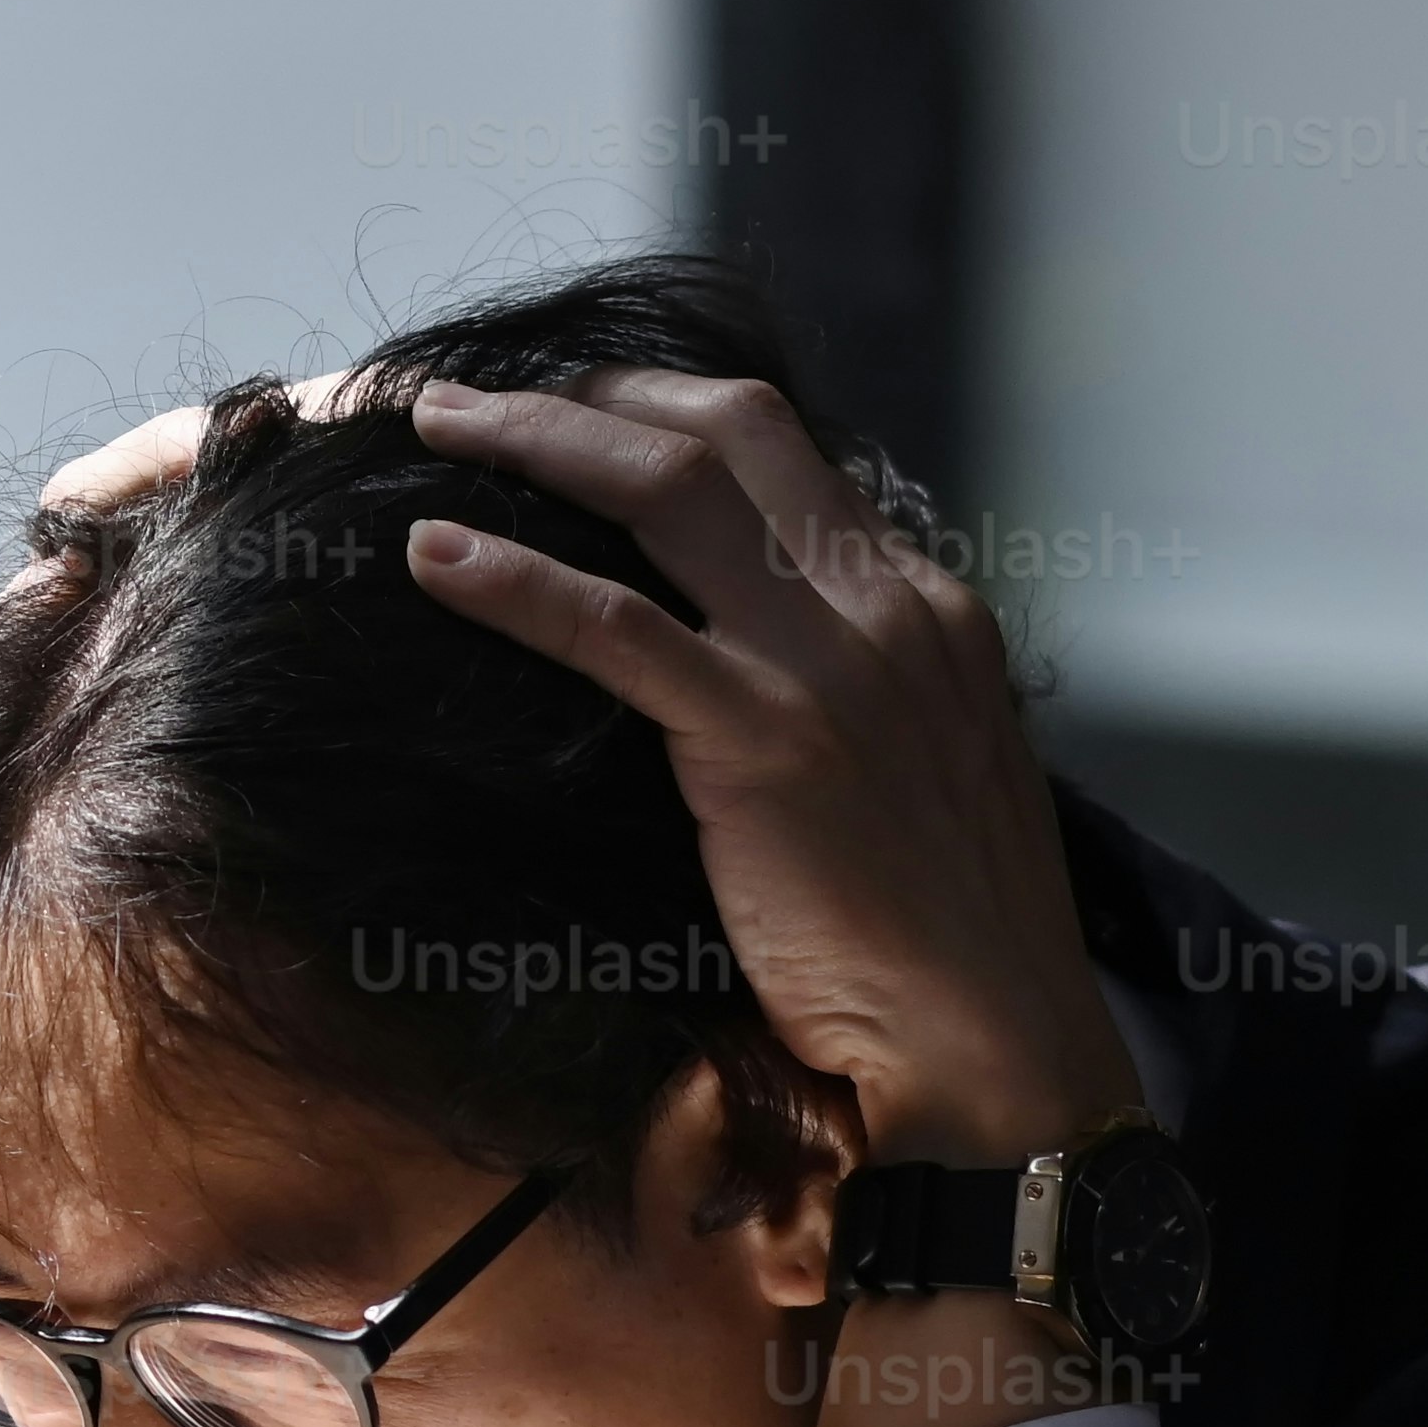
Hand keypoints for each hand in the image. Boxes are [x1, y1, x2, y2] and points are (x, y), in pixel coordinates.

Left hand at [395, 374, 1136, 1170]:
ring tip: (437, 427)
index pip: (788, 455)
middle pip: (725, 428)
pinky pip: (615, 627)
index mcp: (924, 605)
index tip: (577, 413)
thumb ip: (848, 689)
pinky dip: (514, 577)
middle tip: (481, 398)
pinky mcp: (763, 740)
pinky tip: (434, 556)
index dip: (667, 413)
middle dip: (591, 391)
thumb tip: (740, 665)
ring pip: (665, 488)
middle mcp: (886, 606)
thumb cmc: (943, 936)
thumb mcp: (920, 768)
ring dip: (535, 438)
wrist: (994, 1035)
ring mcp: (828, 664)